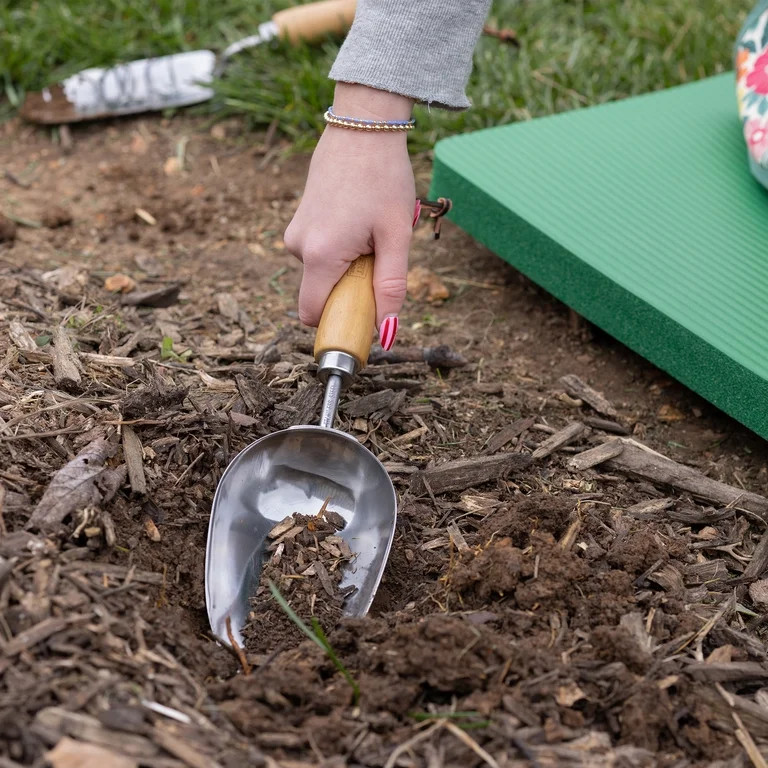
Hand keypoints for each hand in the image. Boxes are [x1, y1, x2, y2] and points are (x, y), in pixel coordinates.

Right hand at [284, 84, 415, 348]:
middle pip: (322, 293)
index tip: (364, 314)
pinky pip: (320, 251)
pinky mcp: (298, 219)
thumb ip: (391, 287)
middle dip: (350, 287)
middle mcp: (298, 246)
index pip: (313, 314)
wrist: (363, 124)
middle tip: (377, 255)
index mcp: (320, 255)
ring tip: (370, 230)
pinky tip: (358, 219)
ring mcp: (295, 231)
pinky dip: (340, 248)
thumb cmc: (384, 178)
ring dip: (348, 264)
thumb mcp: (396, 237)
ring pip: (323, 271)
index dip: (338, 322)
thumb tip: (388, 333)